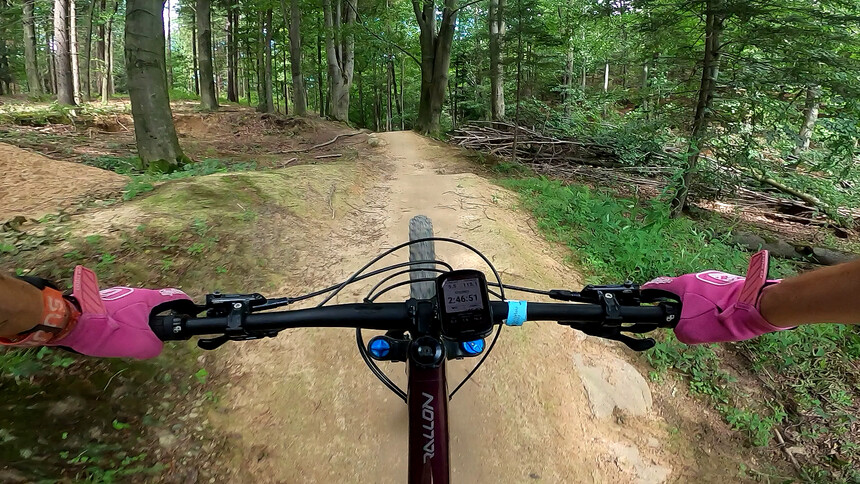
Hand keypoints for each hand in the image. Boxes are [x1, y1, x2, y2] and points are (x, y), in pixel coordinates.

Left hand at [50, 266, 193, 358]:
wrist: (72, 322)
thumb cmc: (110, 329)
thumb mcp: (139, 344)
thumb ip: (154, 346)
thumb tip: (155, 346)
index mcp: (147, 299)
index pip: (174, 296)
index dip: (186, 304)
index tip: (191, 310)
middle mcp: (133, 293)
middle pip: (152, 306)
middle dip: (156, 320)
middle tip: (155, 336)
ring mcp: (116, 295)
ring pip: (134, 310)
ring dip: (136, 323)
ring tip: (129, 340)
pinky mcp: (101, 302)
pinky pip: (119, 313)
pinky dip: (121, 324)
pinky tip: (112, 336)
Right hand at [642, 251, 790, 343]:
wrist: (757, 306)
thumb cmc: (722, 315)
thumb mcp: (691, 330)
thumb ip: (679, 330)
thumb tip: (681, 329)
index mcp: (683, 284)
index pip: (658, 286)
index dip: (648, 293)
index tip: (641, 296)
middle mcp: (696, 277)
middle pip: (679, 292)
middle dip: (677, 306)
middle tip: (679, 321)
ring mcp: (712, 279)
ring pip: (696, 295)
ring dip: (696, 307)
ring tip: (704, 323)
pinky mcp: (727, 284)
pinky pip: (711, 297)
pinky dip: (711, 307)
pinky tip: (719, 319)